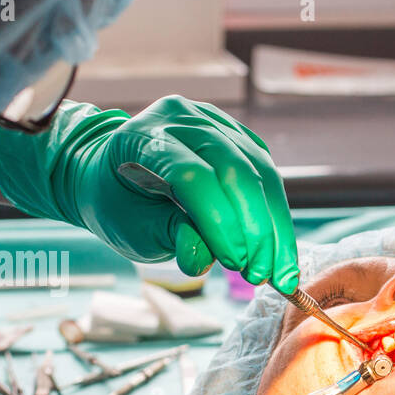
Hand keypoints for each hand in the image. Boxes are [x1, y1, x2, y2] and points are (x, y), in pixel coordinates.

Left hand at [0, 96, 299, 289]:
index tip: (237, 264)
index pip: (194, 176)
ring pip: (261, 174)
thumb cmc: (120, 204)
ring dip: (275, 228)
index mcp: (147, 137)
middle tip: (262, 275)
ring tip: (278, 272)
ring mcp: (217, 124)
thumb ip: (170, 238)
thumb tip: (204, 259)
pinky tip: (279, 249)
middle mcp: (185, 120)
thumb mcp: (133, 228)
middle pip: (236, 171)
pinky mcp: (241, 138)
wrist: (114, 174)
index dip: (220, 222)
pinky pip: (268, 177)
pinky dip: (277, 217)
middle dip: (256, 229)